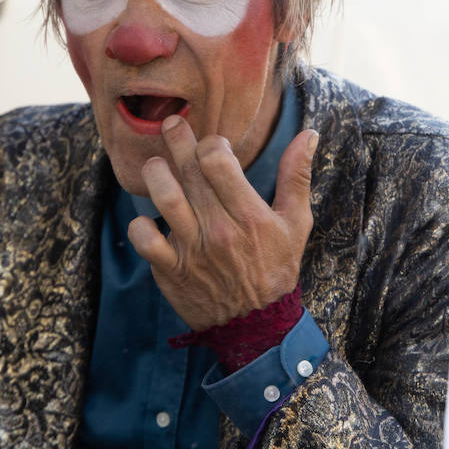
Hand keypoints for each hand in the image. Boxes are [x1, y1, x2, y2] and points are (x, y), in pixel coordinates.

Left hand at [127, 113, 316, 330]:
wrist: (255, 324)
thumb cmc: (276, 267)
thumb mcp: (296, 224)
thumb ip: (296, 176)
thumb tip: (308, 134)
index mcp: (249, 215)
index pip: (218, 160)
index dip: (210, 142)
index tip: (211, 144)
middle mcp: (219, 229)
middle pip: (189, 171)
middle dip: (176, 139)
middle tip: (171, 124)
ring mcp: (192, 249)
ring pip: (164, 197)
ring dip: (155, 173)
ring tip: (157, 165)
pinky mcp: (170, 268)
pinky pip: (144, 238)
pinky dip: (139, 225)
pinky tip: (148, 218)